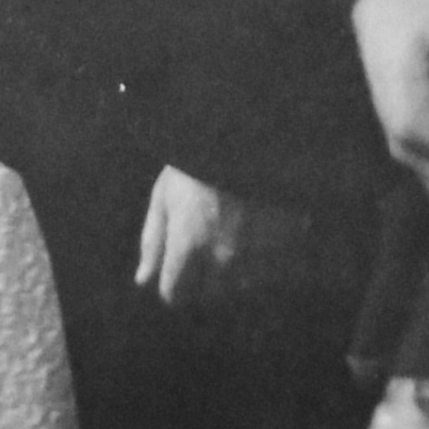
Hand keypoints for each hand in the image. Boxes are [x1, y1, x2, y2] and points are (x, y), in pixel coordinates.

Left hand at [133, 166, 306, 309]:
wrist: (251, 134)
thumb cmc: (197, 161)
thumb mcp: (164, 193)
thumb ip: (153, 240)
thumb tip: (143, 281)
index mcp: (188, 243)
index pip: (173, 293)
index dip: (171, 282)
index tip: (176, 268)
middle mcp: (222, 257)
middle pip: (206, 293)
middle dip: (202, 277)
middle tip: (206, 244)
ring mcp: (257, 254)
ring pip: (238, 285)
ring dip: (233, 270)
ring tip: (232, 234)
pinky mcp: (285, 247)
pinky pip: (268, 273)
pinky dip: (261, 261)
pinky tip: (256, 234)